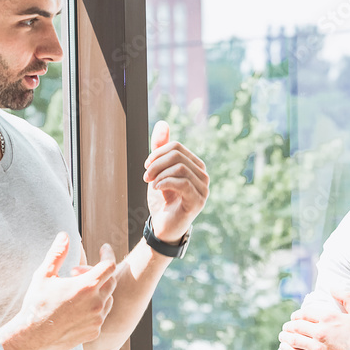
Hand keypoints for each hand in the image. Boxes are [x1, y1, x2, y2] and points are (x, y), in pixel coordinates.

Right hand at [1, 234, 115, 349]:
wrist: (31, 337)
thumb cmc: (36, 304)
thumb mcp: (43, 275)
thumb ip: (57, 254)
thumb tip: (64, 235)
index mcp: (86, 286)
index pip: (109, 265)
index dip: (108, 254)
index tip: (104, 248)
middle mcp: (96, 302)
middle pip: (110, 281)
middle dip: (99, 274)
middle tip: (80, 273)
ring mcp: (97, 319)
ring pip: (108, 299)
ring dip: (98, 292)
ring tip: (78, 292)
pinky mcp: (94, 331)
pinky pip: (100, 316)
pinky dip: (94, 309)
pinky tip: (77, 310)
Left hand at [145, 121, 209, 243]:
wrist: (164, 226)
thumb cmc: (164, 200)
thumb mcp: (159, 171)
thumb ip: (161, 149)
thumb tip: (162, 123)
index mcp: (196, 166)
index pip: (176, 147)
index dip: (157, 153)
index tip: (146, 166)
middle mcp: (203, 176)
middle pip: (178, 155)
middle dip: (156, 163)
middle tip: (145, 175)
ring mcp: (203, 189)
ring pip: (180, 168)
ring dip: (159, 174)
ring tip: (151, 184)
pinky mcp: (198, 201)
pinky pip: (182, 183)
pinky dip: (165, 183)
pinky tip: (157, 189)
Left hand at [278, 292, 349, 349]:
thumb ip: (345, 297)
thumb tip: (332, 288)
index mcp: (329, 317)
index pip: (304, 314)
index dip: (296, 315)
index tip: (294, 317)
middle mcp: (321, 332)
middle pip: (297, 326)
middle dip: (289, 325)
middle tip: (286, 326)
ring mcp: (319, 347)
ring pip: (294, 340)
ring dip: (286, 337)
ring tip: (283, 336)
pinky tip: (285, 348)